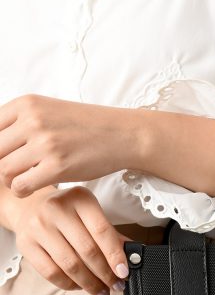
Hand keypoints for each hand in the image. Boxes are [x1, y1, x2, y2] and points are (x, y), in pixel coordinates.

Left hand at [0, 93, 146, 197]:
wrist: (122, 134)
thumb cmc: (87, 126)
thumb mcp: (49, 111)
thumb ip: (20, 123)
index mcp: (27, 104)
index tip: (5, 156)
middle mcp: (33, 120)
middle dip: (0, 164)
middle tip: (14, 171)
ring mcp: (45, 143)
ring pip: (3, 170)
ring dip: (9, 179)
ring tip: (23, 179)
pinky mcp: (57, 166)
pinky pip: (20, 185)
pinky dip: (20, 190)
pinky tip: (31, 187)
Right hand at [7, 185, 133, 294]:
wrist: (29, 207)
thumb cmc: (67, 212)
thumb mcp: (90, 214)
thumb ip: (111, 235)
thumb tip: (134, 256)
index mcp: (80, 198)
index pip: (102, 231)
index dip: (115, 255)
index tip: (124, 272)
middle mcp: (57, 209)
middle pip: (87, 250)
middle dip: (105, 274)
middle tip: (116, 286)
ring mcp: (38, 226)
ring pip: (70, 265)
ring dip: (89, 283)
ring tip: (101, 291)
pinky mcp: (25, 244)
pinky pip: (51, 273)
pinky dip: (69, 284)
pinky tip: (79, 286)